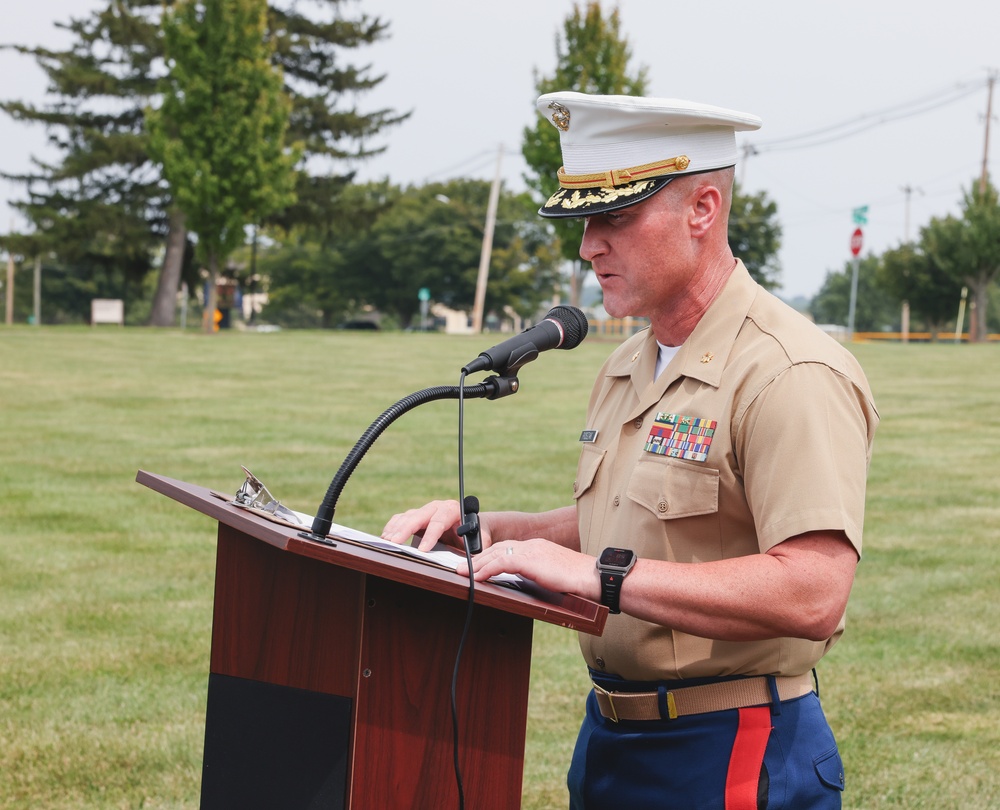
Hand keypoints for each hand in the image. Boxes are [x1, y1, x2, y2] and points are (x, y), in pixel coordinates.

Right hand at [381, 499, 493, 552]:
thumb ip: (476, 548)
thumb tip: (470, 561)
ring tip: (388, 541)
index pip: (439, 521)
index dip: (430, 535)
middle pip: (418, 516)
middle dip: (406, 529)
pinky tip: (386, 537)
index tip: (423, 549)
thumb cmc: (476, 535)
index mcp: (453, 510)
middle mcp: (437, 507)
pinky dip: (392, 527)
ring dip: (396, 529)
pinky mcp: (416, 517)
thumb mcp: (480, 541)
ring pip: (407, 517)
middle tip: (395, 542)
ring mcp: (425, 511)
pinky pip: (400, 519)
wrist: (473, 526)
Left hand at [461, 538, 600, 602]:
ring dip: (477, 564)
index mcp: (537, 547)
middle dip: (478, 558)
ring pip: (496, 553)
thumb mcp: (554, 575)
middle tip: (462, 567)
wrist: (592, 576)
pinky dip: (487, 569)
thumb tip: (529, 584)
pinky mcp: (530, 560)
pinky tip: (478, 577)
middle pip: (497, 548)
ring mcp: (531, 550)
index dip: (489, 556)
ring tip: (463, 572)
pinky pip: (502, 562)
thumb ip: (539, 575)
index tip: (477, 565)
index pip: (507, 548)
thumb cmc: (578, 581)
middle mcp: (531, 545)